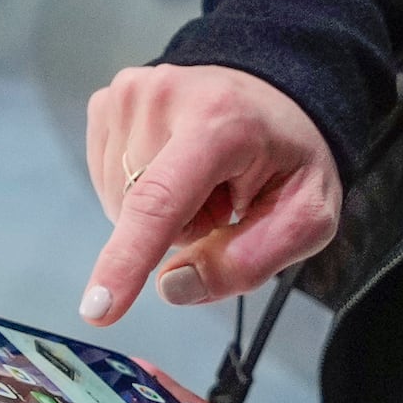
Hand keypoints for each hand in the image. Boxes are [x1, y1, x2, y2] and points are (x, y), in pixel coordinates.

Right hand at [82, 62, 343, 319]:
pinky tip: (172, 169)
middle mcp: (162, 97)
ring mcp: (127, 94)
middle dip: (178, 229)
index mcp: (220, 123)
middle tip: (223, 202)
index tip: (97, 309)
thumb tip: (171, 288)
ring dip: (158, 212)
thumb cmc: (290, 155)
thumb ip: (247, 262)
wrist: (269, 95)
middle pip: (139, 212)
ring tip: (201, 182)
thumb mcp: (305, 219)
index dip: (127, 260)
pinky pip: (105, 178)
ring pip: (117, 200)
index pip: (160, 202)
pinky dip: (138, 191)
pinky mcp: (106, 101)